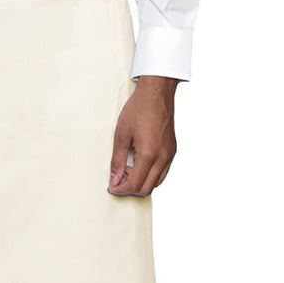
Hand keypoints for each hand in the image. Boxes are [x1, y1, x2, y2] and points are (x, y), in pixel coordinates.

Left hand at [108, 76, 178, 196]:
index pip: (135, 184)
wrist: (156, 93)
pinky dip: (150, 176)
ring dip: (141, 183)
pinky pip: (162, 172)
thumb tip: (115, 178)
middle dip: (130, 189)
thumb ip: (118, 160)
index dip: (121, 189)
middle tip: (117, 182)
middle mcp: (163, 157)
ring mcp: (170, 154)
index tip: (112, 187)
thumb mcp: (121, 135)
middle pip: (147, 188)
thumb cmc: (139, 109)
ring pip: (156, 182)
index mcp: (149, 154)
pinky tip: (139, 167)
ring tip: (126, 173)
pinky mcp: (172, 150)